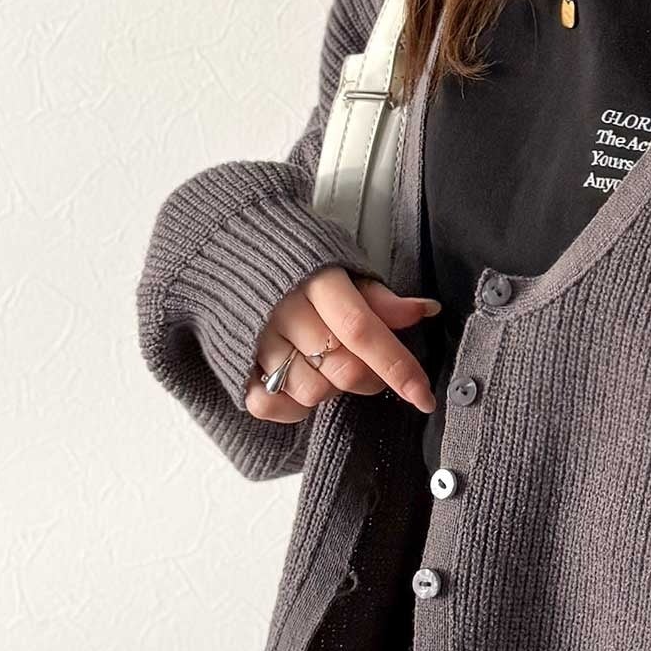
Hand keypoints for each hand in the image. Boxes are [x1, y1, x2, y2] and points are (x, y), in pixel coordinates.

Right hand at [246, 267, 441, 421]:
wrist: (225, 244)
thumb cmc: (295, 259)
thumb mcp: (340, 264)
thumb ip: (378, 296)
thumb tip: (426, 310)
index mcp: (315, 280)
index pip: (362, 331)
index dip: (398, 367)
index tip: (423, 396)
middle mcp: (283, 311)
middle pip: (342, 370)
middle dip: (371, 379)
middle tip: (370, 365)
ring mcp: (255, 340)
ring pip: (311, 393)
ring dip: (331, 389)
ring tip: (325, 362)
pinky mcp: (234, 363)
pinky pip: (269, 405)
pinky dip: (291, 405)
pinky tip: (300, 380)